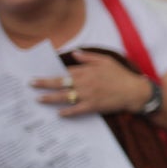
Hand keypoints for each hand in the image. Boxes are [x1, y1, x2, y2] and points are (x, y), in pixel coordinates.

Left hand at [31, 49, 152, 117]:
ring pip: (64, 96)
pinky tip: (59, 113)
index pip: (66, 71)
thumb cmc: (121, 75)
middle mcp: (85, 82)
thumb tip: (75, 53)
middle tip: (32, 84)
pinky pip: (76, 110)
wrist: (134, 91)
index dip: (53, 73)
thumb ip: (89, 57)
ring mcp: (88, 95)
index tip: (42, 74)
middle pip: (60, 83)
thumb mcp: (107, 61)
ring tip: (39, 99)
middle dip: (44, 83)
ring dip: (50, 98)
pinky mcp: (93, 106)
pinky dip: (67, 112)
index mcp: (87, 71)